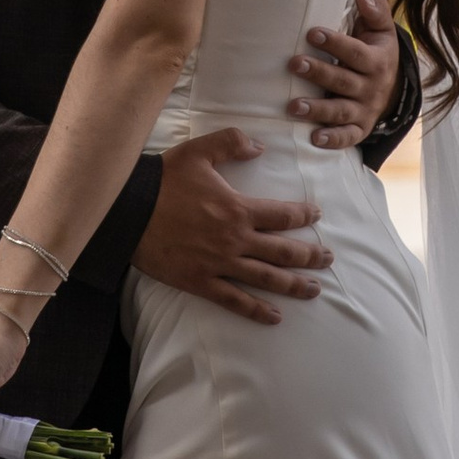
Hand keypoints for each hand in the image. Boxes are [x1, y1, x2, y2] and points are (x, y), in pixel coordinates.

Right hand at [135, 127, 328, 324]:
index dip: (304, 215)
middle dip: (310, 255)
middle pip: (284, 251)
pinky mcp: (202, 282)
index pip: (283, 215)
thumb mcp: (199, 151)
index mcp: (238, 209)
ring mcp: (220, 264)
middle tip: (328, 258)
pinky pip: (235, 300)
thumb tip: (260, 147)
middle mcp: (236, 240)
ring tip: (314, 289)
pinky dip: (257, 310)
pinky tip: (275, 316)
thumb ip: (232, 143)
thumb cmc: (164, 180)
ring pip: (267, 278)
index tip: (316, 215)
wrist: (129, 212)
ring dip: (294, 285)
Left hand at [288, 0, 403, 148]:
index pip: (354, 52)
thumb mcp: (382, 30)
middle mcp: (371, 87)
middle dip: (318, 73)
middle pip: (343, 81)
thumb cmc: (377, 51)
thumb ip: (376, 11)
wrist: (393, 87)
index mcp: (376, 60)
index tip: (311, 33)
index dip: (334, 43)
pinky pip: (348, 137)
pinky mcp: (360, 128)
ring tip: (292, 106)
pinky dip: (333, 140)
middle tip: (293, 64)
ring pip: (341, 111)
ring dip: (318, 110)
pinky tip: (314, 138)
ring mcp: (365, 110)